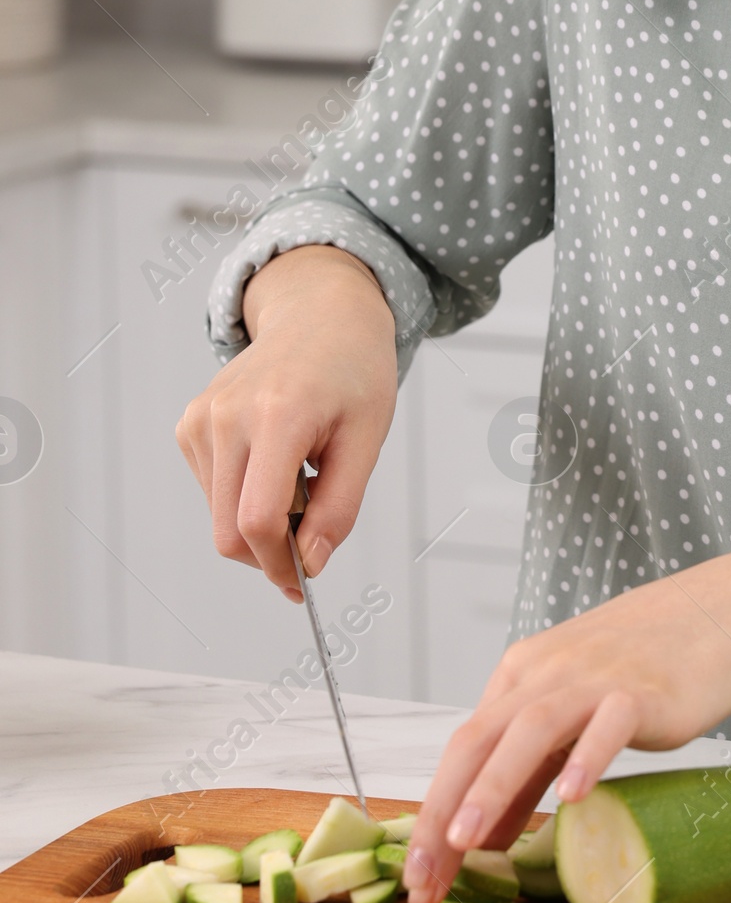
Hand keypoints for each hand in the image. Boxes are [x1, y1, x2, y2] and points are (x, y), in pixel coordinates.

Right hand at [175, 245, 396, 599]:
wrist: (321, 317)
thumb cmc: (353, 373)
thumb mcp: (367, 440)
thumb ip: (339, 508)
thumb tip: (308, 563)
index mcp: (278, 414)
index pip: (258, 518)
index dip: (279, 565)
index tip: (303, 585)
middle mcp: (227, 415)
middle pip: (229, 530)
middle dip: (269, 553)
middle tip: (310, 541)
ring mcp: (201, 419)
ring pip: (218, 516)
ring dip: (260, 522)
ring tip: (301, 481)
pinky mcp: (190, 425)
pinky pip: (212, 491)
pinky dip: (243, 497)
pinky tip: (275, 463)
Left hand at [404, 553, 730, 902]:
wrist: (726, 612)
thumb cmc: (649, 666)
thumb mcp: (575, 712)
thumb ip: (529, 768)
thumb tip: (482, 835)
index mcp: (522, 675)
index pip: (462, 749)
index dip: (432, 813)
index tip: (419, 876)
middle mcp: (547, 671)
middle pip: (478, 741)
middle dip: (442, 812)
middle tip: (423, 877)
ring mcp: (595, 677)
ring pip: (530, 730)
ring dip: (493, 787)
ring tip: (467, 842)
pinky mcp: (645, 689)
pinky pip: (609, 724)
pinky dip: (587, 757)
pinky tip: (573, 797)